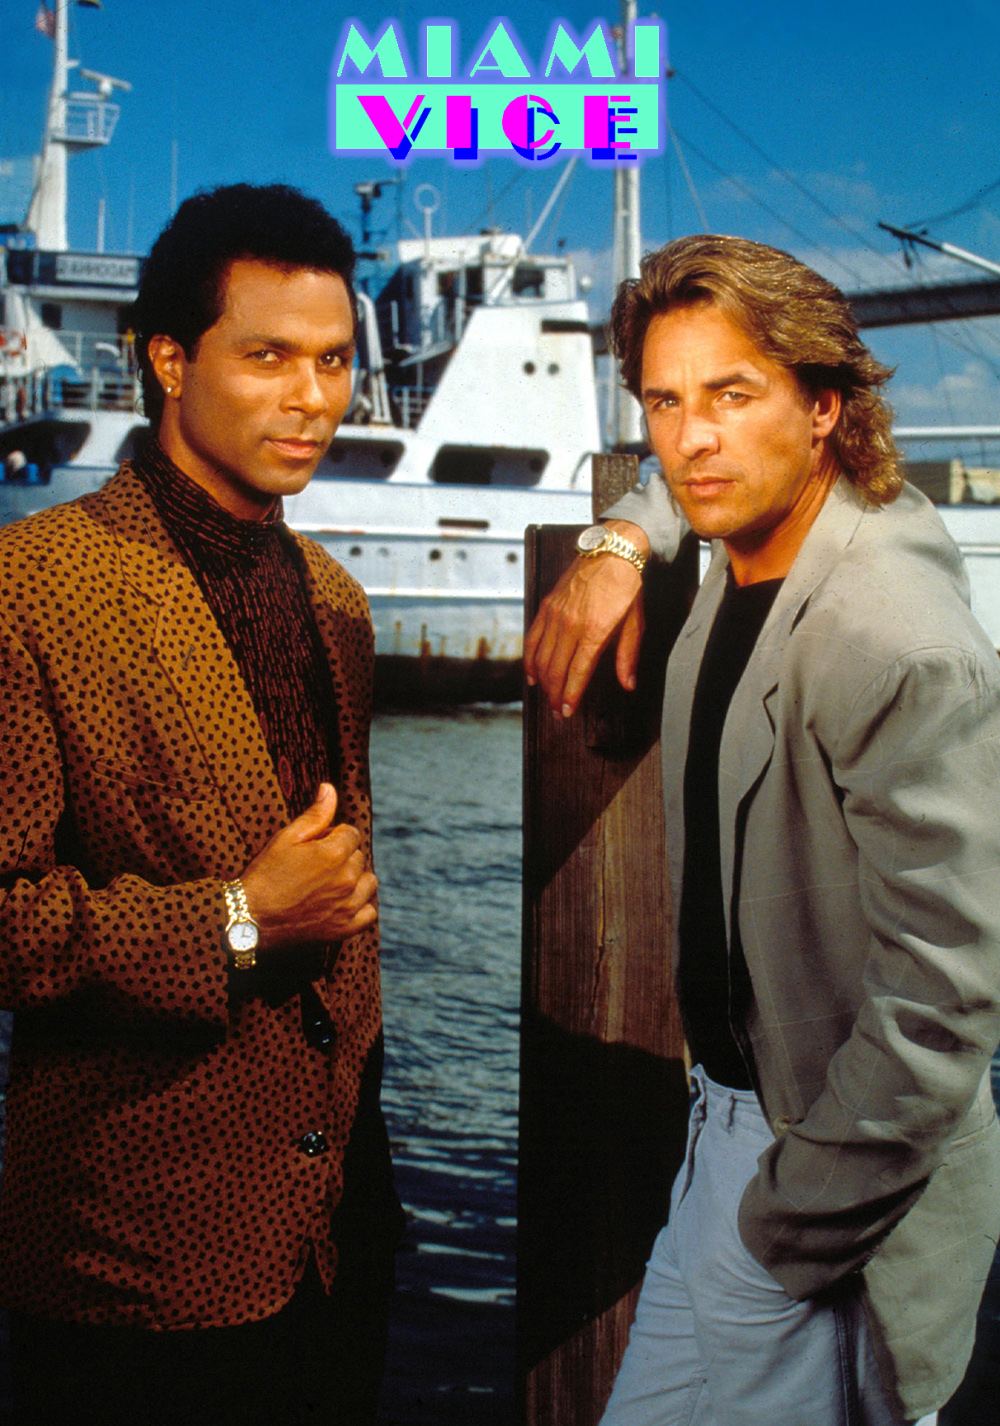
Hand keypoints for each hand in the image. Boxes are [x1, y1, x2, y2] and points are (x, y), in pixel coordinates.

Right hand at [241, 783, 377, 947]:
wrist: (250, 919)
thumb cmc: (265, 874)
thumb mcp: (286, 838)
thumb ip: (315, 815)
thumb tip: (329, 789)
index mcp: (333, 854)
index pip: (352, 833)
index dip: (334, 836)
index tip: (316, 845)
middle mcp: (346, 879)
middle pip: (359, 857)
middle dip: (343, 856)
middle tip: (316, 866)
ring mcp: (348, 906)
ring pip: (369, 883)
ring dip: (356, 879)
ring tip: (330, 883)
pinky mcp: (345, 929)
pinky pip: (369, 913)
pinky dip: (361, 907)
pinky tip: (343, 903)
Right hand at [524, 522, 647, 717]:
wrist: (610, 551)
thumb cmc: (626, 586)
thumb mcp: (635, 622)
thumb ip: (627, 656)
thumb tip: (627, 684)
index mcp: (595, 630)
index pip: (577, 672)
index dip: (570, 695)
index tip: (568, 711)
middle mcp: (571, 624)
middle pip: (556, 669)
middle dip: (555, 695)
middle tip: (558, 712)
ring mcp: (556, 615)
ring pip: (541, 657)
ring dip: (543, 682)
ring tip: (547, 698)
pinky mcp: (547, 607)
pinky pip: (532, 638)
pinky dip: (530, 659)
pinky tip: (532, 674)